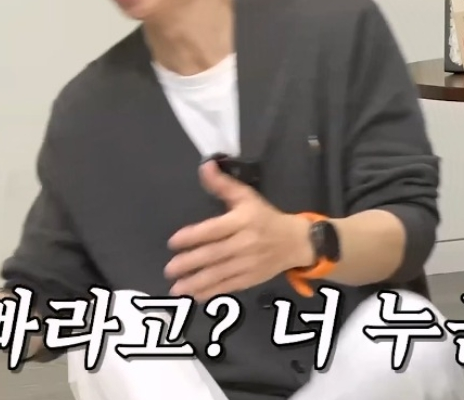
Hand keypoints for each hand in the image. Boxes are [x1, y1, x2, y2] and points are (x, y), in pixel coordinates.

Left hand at [166, 159, 310, 300]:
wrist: (294, 242)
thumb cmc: (265, 217)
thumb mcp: (247, 196)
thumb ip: (223, 184)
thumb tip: (204, 166)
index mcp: (243, 221)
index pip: (215, 229)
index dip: (194, 236)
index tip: (173, 242)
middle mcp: (245, 244)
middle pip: (214, 254)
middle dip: (190, 262)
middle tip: (169, 269)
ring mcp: (247, 265)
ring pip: (218, 274)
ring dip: (196, 283)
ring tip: (176, 289)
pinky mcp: (250, 280)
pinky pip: (227, 287)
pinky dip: (210, 292)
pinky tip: (195, 297)